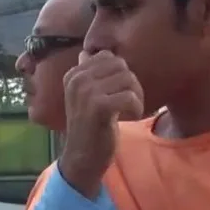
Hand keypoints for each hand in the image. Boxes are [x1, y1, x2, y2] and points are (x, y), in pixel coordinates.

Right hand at [60, 50, 143, 196]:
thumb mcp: (85, 96)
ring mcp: (86, 92)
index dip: (120, 74)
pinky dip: (136, 109)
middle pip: (121, 66)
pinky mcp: (98, 107)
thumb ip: (88, 73)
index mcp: (73, 74)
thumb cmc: (89, 126)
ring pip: (129, 79)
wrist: (82, 158)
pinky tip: (127, 118)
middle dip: (131, 84)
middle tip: (127, 104)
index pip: (108, 56)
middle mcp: (77, 79)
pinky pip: (130, 97)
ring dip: (136, 97)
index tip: (116, 94)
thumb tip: (88, 52)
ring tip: (128, 111)